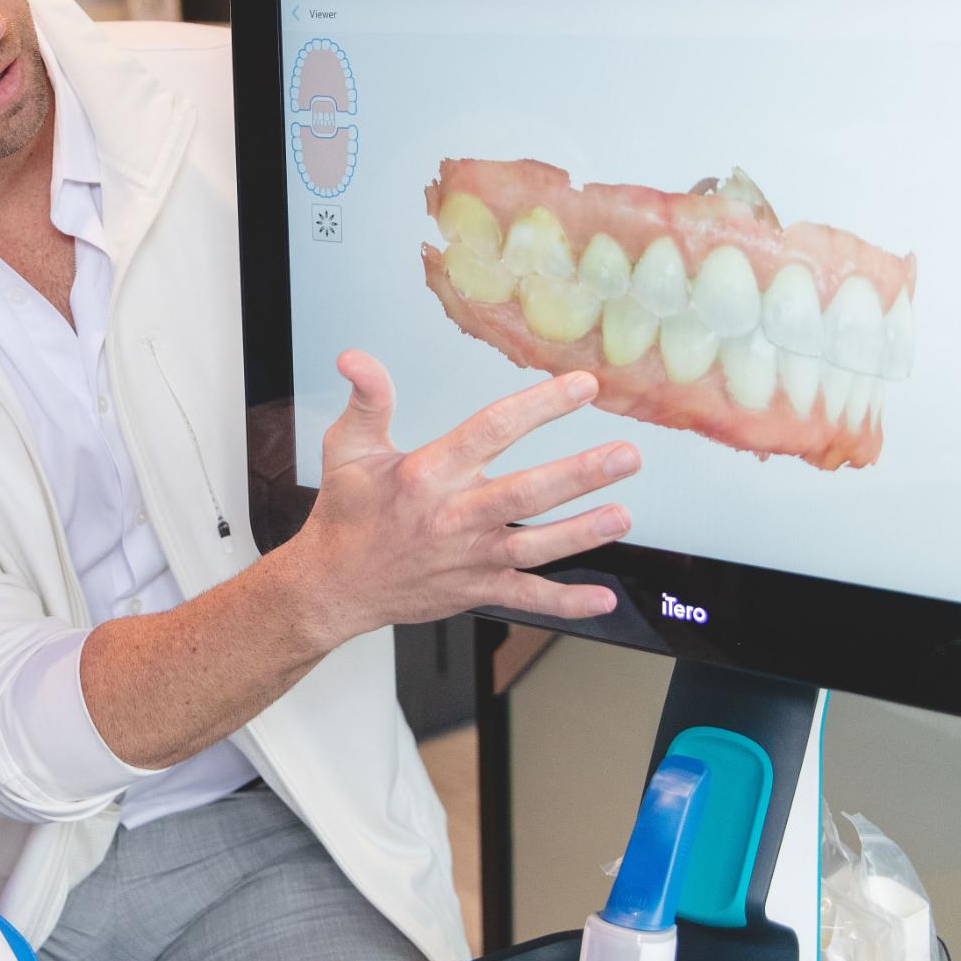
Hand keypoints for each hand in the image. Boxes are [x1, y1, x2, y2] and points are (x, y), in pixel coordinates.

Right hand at [287, 351, 638, 644]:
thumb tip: (356, 357)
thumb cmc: (346, 514)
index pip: (491, 430)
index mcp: (427, 474)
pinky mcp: (475, 590)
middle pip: (526, 493)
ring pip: (535, 546)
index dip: (540, 406)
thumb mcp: (347, 449)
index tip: (582, 386)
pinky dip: (566, 603)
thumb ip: (367, 400)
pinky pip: (526, 598)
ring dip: (582, 532)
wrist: (335, 585)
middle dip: (580, 474)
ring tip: (623, 515)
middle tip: (626, 455)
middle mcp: (453, 516)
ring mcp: (468, 558)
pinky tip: (603, 600)